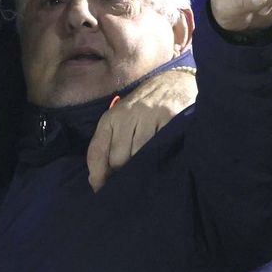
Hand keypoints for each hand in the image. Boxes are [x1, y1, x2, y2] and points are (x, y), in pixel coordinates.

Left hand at [86, 68, 197, 191]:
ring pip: (140, 155)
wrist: (175, 81)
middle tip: (129, 183)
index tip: (100, 190)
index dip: (97, 175)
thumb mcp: (121, 119)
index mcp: (111, 118)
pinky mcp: (170, 118)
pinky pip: (161, 147)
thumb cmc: (144, 107)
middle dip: (121, 174)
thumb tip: (98, 182)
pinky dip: (160, 156)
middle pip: (118, 159)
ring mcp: (149, 116)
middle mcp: (127, 115)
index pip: (97, 151)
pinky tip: (162, 158)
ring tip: (147, 172)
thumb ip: (109, 144)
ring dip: (142, 168)